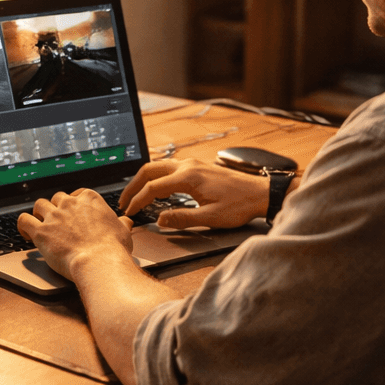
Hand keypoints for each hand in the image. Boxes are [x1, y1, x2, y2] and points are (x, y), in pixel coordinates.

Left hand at [18, 189, 134, 281]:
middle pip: (57, 198)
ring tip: (40, 223)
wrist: (99, 261)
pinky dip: (22, 225)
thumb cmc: (113, 248)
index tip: (74, 212)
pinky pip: (23, 220)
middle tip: (58, 221)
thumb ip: (121, 223)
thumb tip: (125, 221)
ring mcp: (54, 216)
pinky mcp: (41, 231)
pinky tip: (25, 232)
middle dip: (57, 208)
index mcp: (90, 199)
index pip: (77, 193)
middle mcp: (70, 204)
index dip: (74, 203)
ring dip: (39, 213)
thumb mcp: (123, 231)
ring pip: (39, 205)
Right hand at [118, 158, 269, 229]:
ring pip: (158, 165)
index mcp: (188, 177)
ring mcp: (193, 164)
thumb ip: (182, 219)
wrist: (260, 193)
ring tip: (135, 194)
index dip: (137, 201)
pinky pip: (169, 166)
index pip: (153, 188)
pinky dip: (156, 175)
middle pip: (150, 170)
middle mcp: (188, 166)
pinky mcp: (198, 167)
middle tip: (124, 201)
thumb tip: (160, 220)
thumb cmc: (239, 205)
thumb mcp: (210, 218)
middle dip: (133, 185)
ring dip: (144, 178)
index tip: (129, 212)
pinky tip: (156, 187)